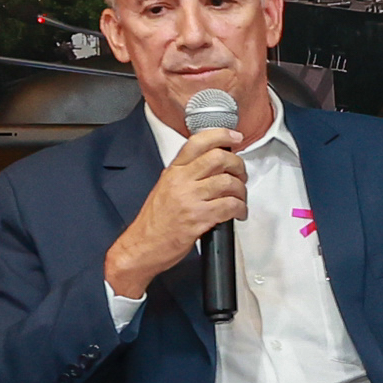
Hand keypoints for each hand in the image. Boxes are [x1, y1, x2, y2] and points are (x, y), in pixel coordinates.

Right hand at [105, 124, 248, 298]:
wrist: (141, 246)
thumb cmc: (155, 222)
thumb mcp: (165, 188)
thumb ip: (186, 174)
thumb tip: (214, 164)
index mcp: (173, 171)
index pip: (198, 142)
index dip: (221, 135)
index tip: (235, 137)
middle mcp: (180, 181)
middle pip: (219, 158)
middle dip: (238, 165)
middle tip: (241, 175)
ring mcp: (189, 199)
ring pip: (228, 182)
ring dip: (241, 190)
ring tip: (240, 198)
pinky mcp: (197, 218)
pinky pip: (229, 206)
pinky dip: (240, 209)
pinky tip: (238, 212)